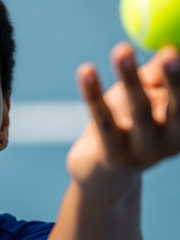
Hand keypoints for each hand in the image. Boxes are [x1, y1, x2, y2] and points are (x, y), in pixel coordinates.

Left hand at [67, 42, 179, 202]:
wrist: (101, 176)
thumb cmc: (125, 128)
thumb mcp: (143, 99)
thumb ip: (155, 76)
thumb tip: (170, 47)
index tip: (174, 52)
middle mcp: (170, 142)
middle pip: (177, 108)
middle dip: (175, 80)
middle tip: (170, 54)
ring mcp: (143, 153)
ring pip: (139, 112)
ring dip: (131, 79)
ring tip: (122, 50)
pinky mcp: (113, 157)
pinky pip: (103, 121)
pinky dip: (94, 95)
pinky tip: (86, 71)